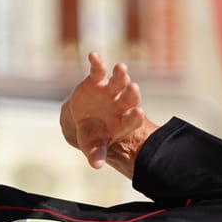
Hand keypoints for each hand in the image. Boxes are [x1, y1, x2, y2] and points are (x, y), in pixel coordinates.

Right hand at [60, 52, 147, 170]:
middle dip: (132, 93)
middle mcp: (120, 104)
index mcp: (123, 121)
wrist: (83, 119)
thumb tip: (96, 165)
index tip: (138, 113)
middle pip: (130, 97)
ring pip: (119, 81)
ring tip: (120, 68)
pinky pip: (98, 70)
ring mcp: (110, 91)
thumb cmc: (92, 135)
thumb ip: (96, 153)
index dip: (135, 117)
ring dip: (120, 75)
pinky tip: (93, 55)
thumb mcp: (92, 145)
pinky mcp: (96, 81)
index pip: (133, 119)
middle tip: (134, 88)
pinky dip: (96, 63)